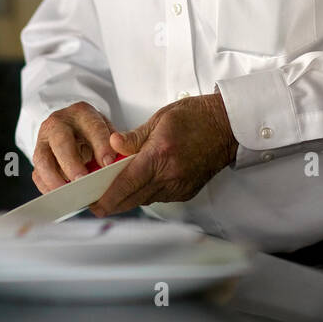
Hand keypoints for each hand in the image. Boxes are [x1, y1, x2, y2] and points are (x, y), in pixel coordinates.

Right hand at [31, 102, 119, 193]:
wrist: (73, 128)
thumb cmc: (94, 132)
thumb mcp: (108, 130)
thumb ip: (116, 145)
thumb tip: (115, 162)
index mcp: (82, 113)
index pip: (92, 126)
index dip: (101, 145)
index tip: (108, 162)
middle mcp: (59, 123)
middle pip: (61, 142)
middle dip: (72, 163)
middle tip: (83, 180)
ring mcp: (44, 139)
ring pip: (43, 159)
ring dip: (55, 178)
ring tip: (68, 193)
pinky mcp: (38, 156)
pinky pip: (37, 173)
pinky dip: (46, 186)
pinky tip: (58, 196)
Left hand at [88, 92, 239, 216]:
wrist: (229, 126)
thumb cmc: (197, 117)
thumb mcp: (161, 118)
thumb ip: (134, 136)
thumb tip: (112, 144)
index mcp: (160, 155)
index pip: (126, 184)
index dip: (107, 198)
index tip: (93, 204)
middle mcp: (170, 175)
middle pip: (133, 198)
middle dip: (113, 202)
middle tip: (97, 201)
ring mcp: (180, 186)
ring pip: (145, 199)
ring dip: (130, 197)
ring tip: (117, 189)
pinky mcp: (187, 191)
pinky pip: (160, 197)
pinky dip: (147, 192)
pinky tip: (143, 182)